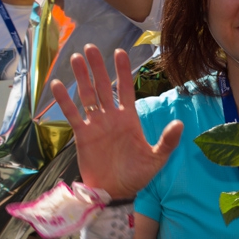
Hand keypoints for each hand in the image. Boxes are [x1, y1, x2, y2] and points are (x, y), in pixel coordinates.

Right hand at [51, 44, 182, 198]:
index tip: (119, 52)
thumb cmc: (137, 175)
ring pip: (87, 96)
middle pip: (103, 87)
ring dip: (81, 78)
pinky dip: (65, 101)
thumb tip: (180, 124)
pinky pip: (72, 114)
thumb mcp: (157, 159)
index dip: (122, 71)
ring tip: (75, 58)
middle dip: (98, 67)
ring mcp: (96, 125)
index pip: (125, 89)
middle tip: (91, 47)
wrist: (116, 192)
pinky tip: (58, 85)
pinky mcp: (82, 135)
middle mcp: (111, 117)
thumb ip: (167, 141)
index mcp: (129, 118)